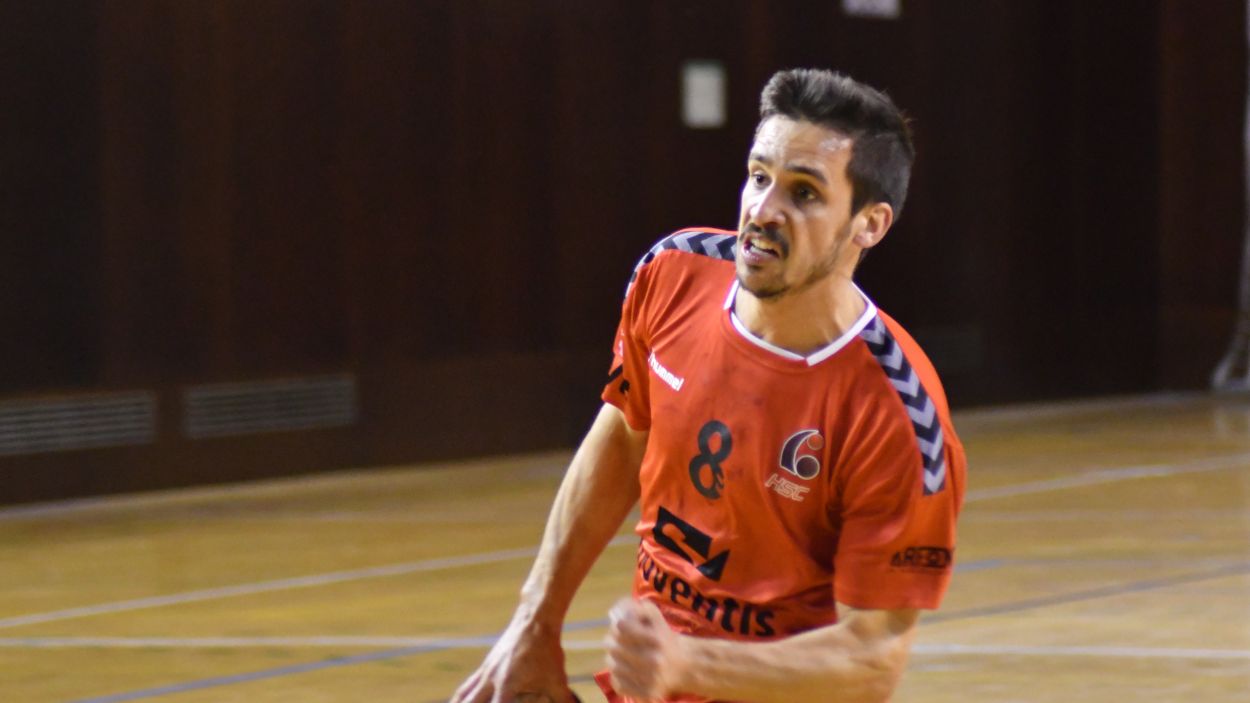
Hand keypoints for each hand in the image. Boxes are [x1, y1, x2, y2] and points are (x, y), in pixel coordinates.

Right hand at [450, 614, 573, 702]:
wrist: (534, 620)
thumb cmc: (547, 650)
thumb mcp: (558, 679)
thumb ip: (564, 700)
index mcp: (506, 686)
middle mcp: (490, 679)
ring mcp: (486, 671)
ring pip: (464, 694)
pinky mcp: (487, 664)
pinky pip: (469, 684)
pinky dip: (463, 695)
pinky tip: (460, 699)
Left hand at [605, 598, 685, 700]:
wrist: (685, 665)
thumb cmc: (665, 637)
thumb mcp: (655, 617)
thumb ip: (635, 608)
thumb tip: (614, 612)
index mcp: (657, 639)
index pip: (621, 626)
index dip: (617, 624)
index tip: (621, 626)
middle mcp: (654, 660)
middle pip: (613, 646)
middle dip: (613, 641)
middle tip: (619, 642)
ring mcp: (650, 679)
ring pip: (612, 665)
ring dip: (614, 659)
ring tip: (622, 656)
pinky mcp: (646, 693)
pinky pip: (618, 684)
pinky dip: (618, 677)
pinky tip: (626, 671)